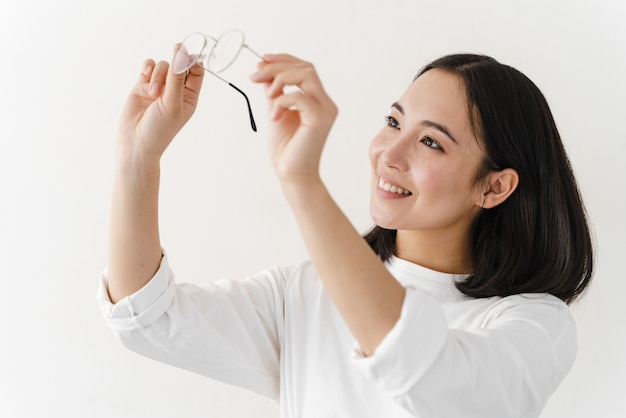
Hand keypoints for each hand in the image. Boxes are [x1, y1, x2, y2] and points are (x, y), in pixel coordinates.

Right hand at [116, 49, 203, 161]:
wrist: (135, 141)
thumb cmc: (159, 129)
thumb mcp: (173, 103)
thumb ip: (177, 79)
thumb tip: (182, 55)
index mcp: (189, 97)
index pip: (196, 73)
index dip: (194, 60)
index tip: (189, 50)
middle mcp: (175, 91)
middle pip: (179, 65)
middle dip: (176, 62)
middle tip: (176, 48)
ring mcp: (158, 86)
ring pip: (162, 65)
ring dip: (158, 75)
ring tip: (154, 93)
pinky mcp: (142, 84)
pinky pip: (148, 66)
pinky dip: (147, 68)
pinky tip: (145, 77)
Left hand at [250, 54, 337, 183]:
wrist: (291, 173)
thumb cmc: (286, 148)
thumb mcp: (276, 111)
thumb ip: (274, 91)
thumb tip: (264, 71)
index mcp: (317, 99)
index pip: (305, 68)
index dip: (283, 59)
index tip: (262, 60)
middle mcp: (325, 102)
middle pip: (306, 68)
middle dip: (277, 67)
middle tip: (255, 76)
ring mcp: (325, 110)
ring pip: (306, 75)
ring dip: (280, 79)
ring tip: (267, 95)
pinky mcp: (320, 120)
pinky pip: (300, 97)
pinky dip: (282, 102)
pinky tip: (273, 117)